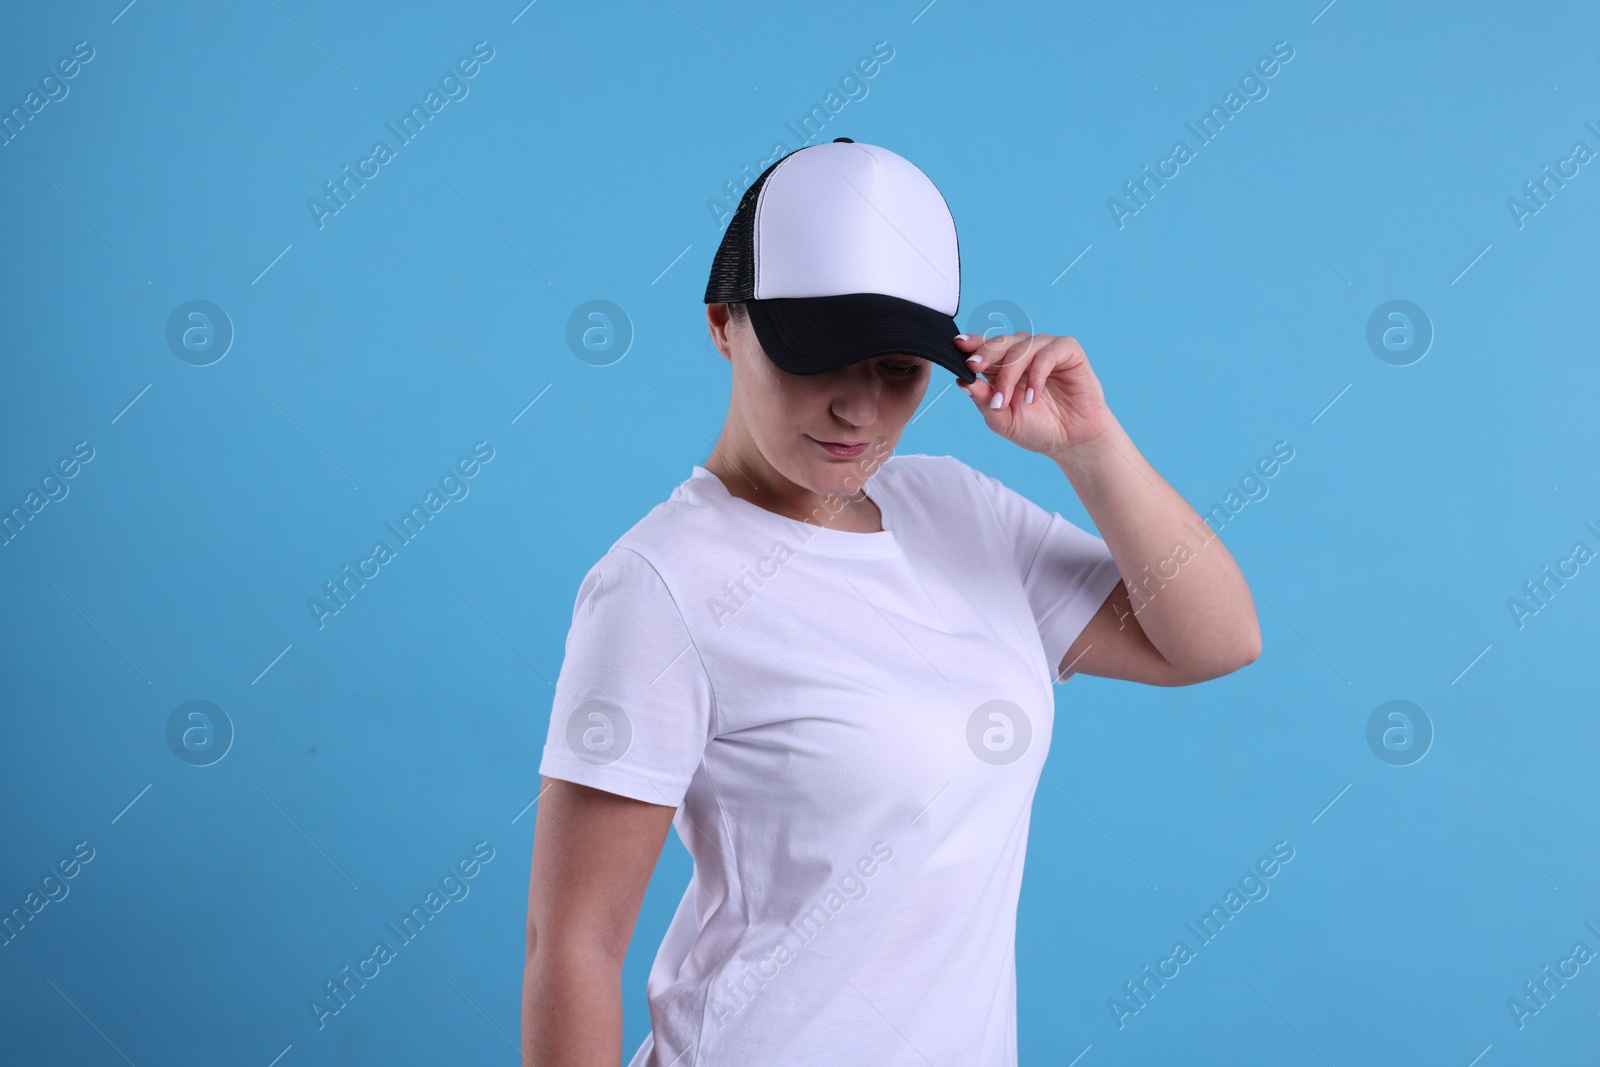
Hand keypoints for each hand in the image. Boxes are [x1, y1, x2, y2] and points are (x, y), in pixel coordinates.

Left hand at [953, 332, 1113, 460]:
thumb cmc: (1038, 429)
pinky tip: (1032, 396)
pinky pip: (1048, 353)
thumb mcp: (1003, 419)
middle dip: (985, 353)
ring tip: (1005, 401)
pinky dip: (1037, 373)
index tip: (958, 346)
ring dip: (1010, 373)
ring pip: (1021, 347)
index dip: (972, 344)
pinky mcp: (1068, 351)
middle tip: (974, 366)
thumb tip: (961, 382)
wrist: (1071, 441)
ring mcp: (1045, 350)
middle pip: (1000, 341)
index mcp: (1004, 366)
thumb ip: (983, 400)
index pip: (985, 348)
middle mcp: (1024, 353)